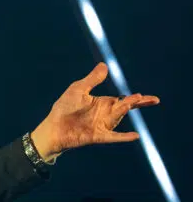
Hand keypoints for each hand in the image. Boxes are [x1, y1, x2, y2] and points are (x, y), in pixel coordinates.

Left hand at [31, 63, 159, 161]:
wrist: (54, 127)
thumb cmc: (65, 107)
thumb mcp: (78, 90)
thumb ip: (92, 79)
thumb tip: (104, 65)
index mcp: (103, 103)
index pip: (123, 99)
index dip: (137, 99)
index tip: (147, 97)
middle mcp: (106, 114)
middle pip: (124, 107)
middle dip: (135, 102)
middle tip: (147, 98)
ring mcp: (102, 125)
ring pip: (117, 117)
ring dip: (123, 110)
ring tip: (130, 102)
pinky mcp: (97, 136)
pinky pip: (113, 136)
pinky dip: (124, 136)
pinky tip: (135, 135)